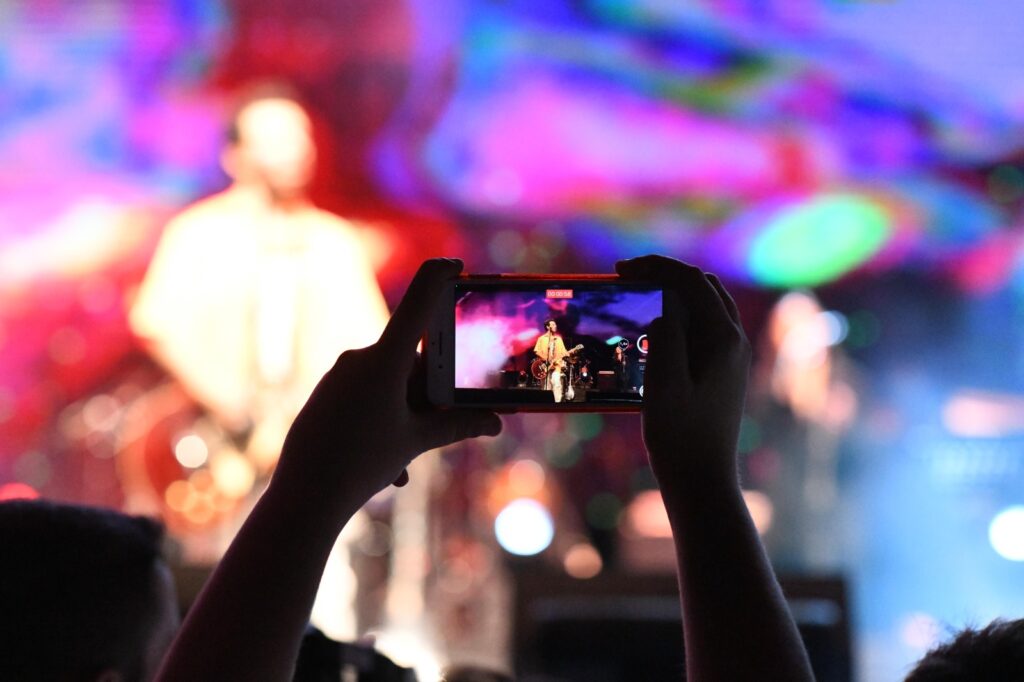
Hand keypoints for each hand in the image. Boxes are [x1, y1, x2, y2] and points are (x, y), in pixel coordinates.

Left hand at [273, 258, 502, 507]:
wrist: (303, 495)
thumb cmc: (361, 463)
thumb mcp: (417, 441)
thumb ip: (458, 426)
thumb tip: (495, 422)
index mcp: (385, 358)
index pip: (419, 300)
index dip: (441, 277)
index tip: (457, 266)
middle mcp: (360, 357)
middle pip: (410, 357)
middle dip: (432, 389)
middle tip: (441, 418)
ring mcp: (341, 374)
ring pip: (390, 383)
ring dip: (407, 415)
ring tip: (406, 460)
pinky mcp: (329, 391)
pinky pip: (368, 397)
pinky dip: (385, 422)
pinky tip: (388, 465)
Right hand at [616, 255, 750, 489]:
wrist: (701, 480)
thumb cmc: (680, 436)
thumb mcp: (664, 383)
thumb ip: (667, 335)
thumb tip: (666, 306)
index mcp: (723, 339)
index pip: (692, 281)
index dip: (656, 267)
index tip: (621, 270)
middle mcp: (734, 342)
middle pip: (703, 287)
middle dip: (666, 275)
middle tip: (627, 278)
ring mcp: (732, 357)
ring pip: (706, 306)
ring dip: (673, 294)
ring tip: (638, 296)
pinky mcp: (723, 372)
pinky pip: (703, 328)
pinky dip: (679, 316)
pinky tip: (653, 329)